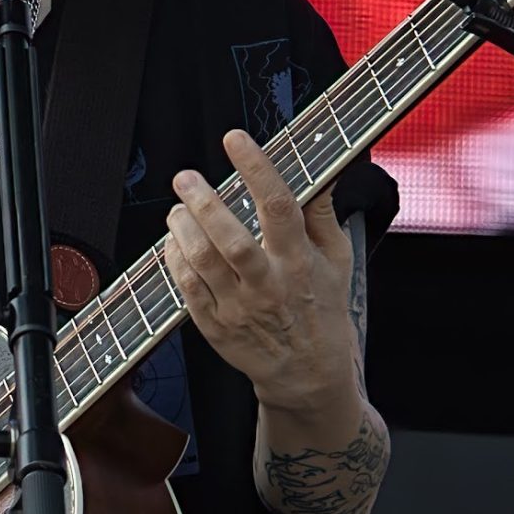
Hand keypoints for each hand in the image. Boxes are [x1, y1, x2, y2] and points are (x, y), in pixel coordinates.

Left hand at [161, 129, 360, 420]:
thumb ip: (323, 214)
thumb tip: (323, 170)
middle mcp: (268, 284)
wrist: (308, 374)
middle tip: (186, 178)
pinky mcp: (215, 326)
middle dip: (204, 202)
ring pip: (202, 262)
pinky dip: (175, 260)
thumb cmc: (322, 309)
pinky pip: (187, 288)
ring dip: (183, 228)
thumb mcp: (338, 260)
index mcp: (300, 262)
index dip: (256, 168)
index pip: (280, 206)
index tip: (235, 140)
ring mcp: (239, 308)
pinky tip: (175, 241)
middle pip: (231, 239)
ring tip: (178, 209)